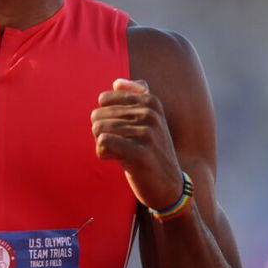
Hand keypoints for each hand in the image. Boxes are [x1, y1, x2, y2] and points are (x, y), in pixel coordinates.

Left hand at [92, 78, 184, 210]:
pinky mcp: (140, 154)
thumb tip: (117, 82)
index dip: (106, 117)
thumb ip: (136, 96)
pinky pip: (102, 143)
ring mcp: (147, 133)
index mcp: (150, 101)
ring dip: (103, 145)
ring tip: (120, 153)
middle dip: (102, 133)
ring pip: (98, 129)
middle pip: (98, 115)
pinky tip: (117, 160)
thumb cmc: (153, 151)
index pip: (104, 99)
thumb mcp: (150, 120)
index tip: (120, 130)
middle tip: (120, 146)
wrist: (169, 185)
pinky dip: (103, 154)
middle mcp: (150, 114)